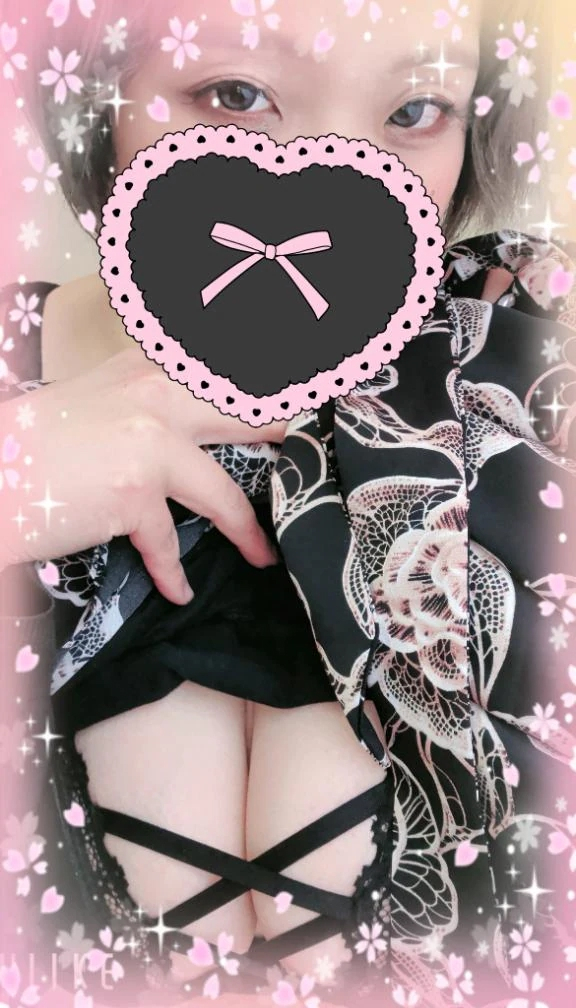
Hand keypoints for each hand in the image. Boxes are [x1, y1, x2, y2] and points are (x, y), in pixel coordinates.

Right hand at [0, 345, 288, 604]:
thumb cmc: (40, 437)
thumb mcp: (101, 395)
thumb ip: (153, 397)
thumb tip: (199, 417)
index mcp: (152, 368)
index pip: (230, 372)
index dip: (275, 390)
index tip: (314, 397)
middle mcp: (159, 397)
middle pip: (249, 418)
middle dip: (288, 441)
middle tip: (319, 459)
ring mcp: (150, 444)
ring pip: (222, 494)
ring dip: (247, 532)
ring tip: (264, 555)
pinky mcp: (134, 495)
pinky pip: (167, 544)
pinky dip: (172, 572)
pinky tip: (179, 591)